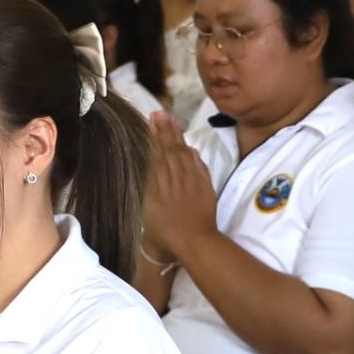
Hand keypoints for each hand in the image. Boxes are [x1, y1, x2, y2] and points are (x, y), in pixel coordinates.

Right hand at [141, 110, 217, 256]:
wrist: (193, 240)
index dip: (154, 137)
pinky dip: (194, 155)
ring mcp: (191, 181)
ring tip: (172, 120)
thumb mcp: (149, 210)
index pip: (156, 154)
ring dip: (178, 136)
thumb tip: (154, 166)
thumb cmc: (166, 232)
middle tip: (160, 112)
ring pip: (183, 153)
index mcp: (158, 184)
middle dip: (164, 130)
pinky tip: (190, 146)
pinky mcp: (205, 185)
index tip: (152, 121)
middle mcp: (174, 178)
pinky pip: (198, 166)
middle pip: (169, 149)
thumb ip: (150, 187)